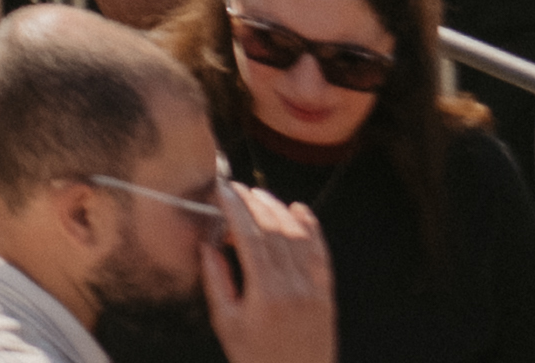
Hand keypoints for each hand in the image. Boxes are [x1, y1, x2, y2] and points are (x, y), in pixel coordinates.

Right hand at [198, 176, 335, 362]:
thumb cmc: (257, 361)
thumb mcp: (227, 324)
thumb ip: (216, 282)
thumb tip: (207, 247)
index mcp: (266, 293)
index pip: (250, 236)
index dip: (236, 208)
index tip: (223, 191)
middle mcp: (294, 286)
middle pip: (274, 230)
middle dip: (254, 203)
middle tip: (237, 190)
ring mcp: (314, 290)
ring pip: (298, 236)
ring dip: (279, 209)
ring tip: (261, 195)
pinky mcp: (326, 296)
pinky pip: (321, 253)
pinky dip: (312, 228)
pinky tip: (300, 211)